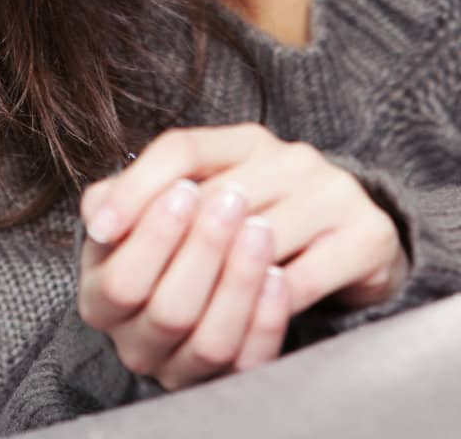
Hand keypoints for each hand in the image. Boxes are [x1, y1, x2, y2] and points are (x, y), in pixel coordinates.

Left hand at [76, 124, 410, 390]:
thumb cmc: (273, 224)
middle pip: (216, 198)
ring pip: (260, 238)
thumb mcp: (217, 200)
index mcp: (247, 140)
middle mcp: (291, 155)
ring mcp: (332, 191)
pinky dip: (269, 304)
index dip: (136, 187)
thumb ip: (156, 201)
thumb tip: (94, 211)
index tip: (100, 230)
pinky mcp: (366, 235)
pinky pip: (306, 277)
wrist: (365, 242)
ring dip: (219, 280)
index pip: (182, 147)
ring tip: (184, 310)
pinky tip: (241, 320)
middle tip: (141, 290)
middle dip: (174, 250)